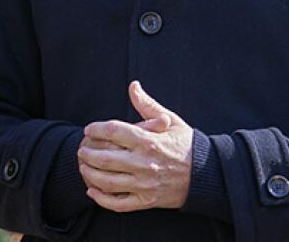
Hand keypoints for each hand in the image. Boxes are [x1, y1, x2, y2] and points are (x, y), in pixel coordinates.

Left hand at [76, 81, 193, 211]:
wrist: (208, 175)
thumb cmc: (187, 145)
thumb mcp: (170, 121)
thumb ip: (147, 105)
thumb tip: (132, 85)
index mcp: (149, 141)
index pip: (113, 131)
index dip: (96, 129)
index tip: (88, 129)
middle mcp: (144, 163)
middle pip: (104, 158)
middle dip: (87, 153)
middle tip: (81, 149)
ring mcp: (145, 185)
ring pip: (107, 181)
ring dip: (90, 174)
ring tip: (83, 166)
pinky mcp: (147, 202)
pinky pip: (119, 203)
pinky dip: (102, 199)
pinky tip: (92, 191)